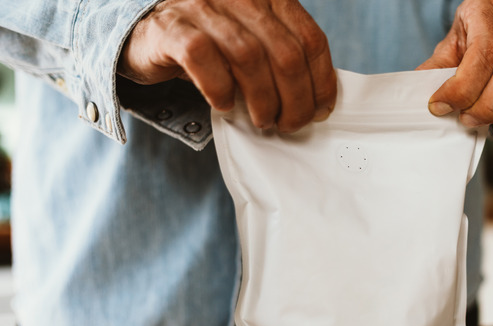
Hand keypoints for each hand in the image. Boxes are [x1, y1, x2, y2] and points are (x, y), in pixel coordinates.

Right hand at [119, 0, 336, 131]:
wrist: (147, 34)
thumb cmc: (212, 45)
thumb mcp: (255, 42)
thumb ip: (284, 57)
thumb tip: (318, 99)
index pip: (311, 39)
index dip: (321, 81)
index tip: (320, 110)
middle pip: (285, 53)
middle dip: (296, 99)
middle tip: (290, 124)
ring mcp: (202, 6)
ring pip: (249, 57)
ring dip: (263, 99)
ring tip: (263, 120)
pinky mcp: (170, 27)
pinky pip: (202, 58)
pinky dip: (219, 88)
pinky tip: (225, 105)